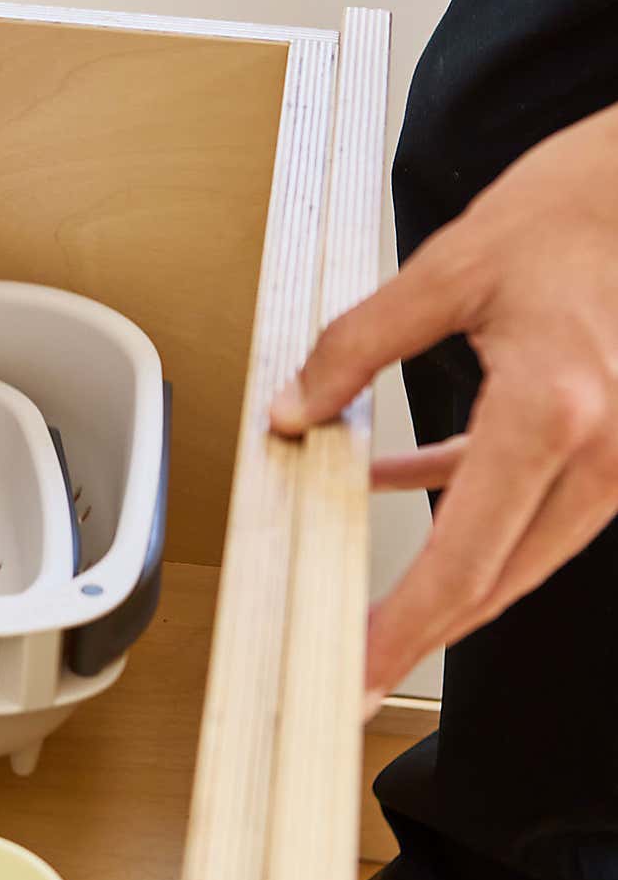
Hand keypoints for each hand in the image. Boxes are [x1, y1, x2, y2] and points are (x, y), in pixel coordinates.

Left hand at [270, 104, 617, 713]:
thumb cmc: (581, 205)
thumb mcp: (450, 269)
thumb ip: (358, 347)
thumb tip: (293, 410)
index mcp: (555, 414)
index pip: (462, 561)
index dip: (403, 631)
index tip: (355, 675)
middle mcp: (602, 451)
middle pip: (496, 581)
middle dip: (419, 633)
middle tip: (350, 673)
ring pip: (517, 552)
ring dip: (444, 579)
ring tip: (370, 603)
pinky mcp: (612, 438)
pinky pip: (532, 499)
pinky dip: (469, 506)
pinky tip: (400, 480)